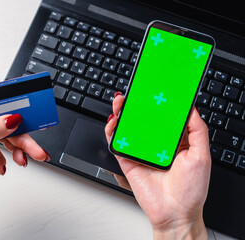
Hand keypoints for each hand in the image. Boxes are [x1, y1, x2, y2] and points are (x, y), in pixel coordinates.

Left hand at [0, 103, 49, 238]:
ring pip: (2, 139)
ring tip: (23, 161)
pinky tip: (2, 167)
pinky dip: (0, 159)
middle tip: (37, 151)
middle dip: (23, 139)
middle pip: (5, 125)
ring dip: (14, 151)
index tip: (37, 118)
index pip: (0, 106)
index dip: (20, 112)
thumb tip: (13, 119)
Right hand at [105, 94, 210, 238]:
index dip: (159, 100)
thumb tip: (191, 108)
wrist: (175, 214)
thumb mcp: (202, 156)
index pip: (163, 115)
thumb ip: (198, 130)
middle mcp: (155, 143)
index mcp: (173, 140)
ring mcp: (140, 150)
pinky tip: (114, 122)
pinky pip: (117, 143)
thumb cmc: (191, 190)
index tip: (156, 86)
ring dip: (122, 112)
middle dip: (137, 102)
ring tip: (121, 101)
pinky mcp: (128, 160)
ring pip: (128, 127)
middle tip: (135, 90)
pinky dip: (112, 131)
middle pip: (142, 118)